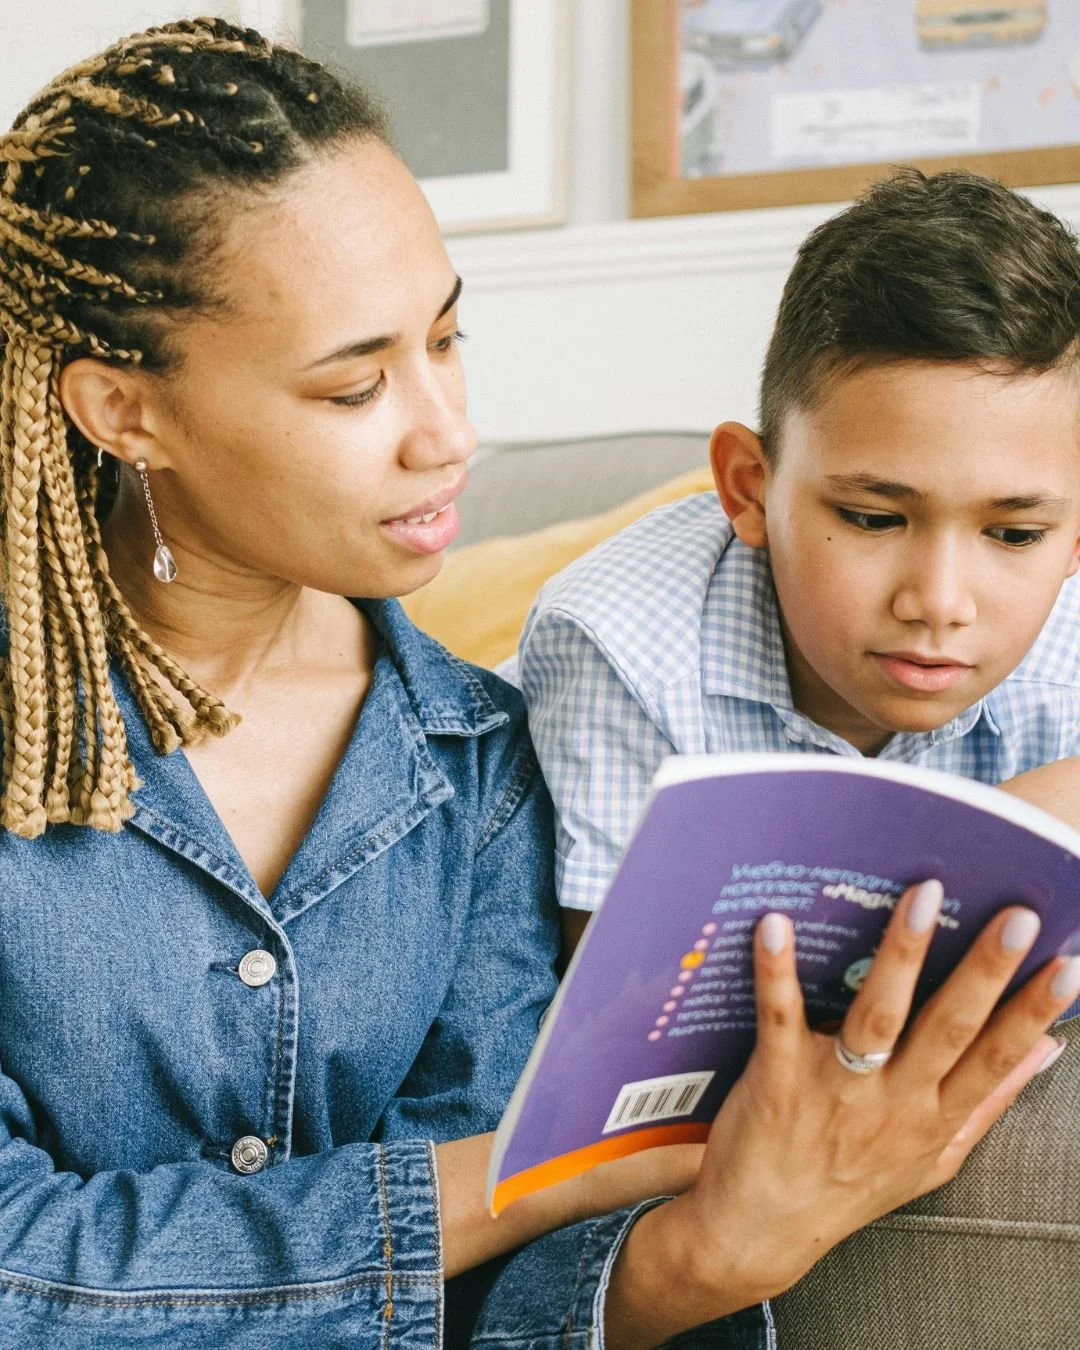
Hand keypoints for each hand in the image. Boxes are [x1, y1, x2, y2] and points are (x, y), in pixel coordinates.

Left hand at [605, 881, 1079, 1347]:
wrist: (759, 1230)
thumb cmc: (850, 1184)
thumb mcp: (934, 1157)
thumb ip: (987, 1102)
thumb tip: (1046, 1050)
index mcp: (933, 1117)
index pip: (995, 1058)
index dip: (1034, 1013)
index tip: (1068, 966)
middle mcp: (892, 1102)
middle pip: (949, 1028)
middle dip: (985, 971)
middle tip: (1017, 918)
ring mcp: (834, 1090)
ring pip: (877, 1016)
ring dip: (901, 956)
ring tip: (922, 900)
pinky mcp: (776, 1078)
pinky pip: (779, 1017)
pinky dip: (776, 972)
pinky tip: (776, 926)